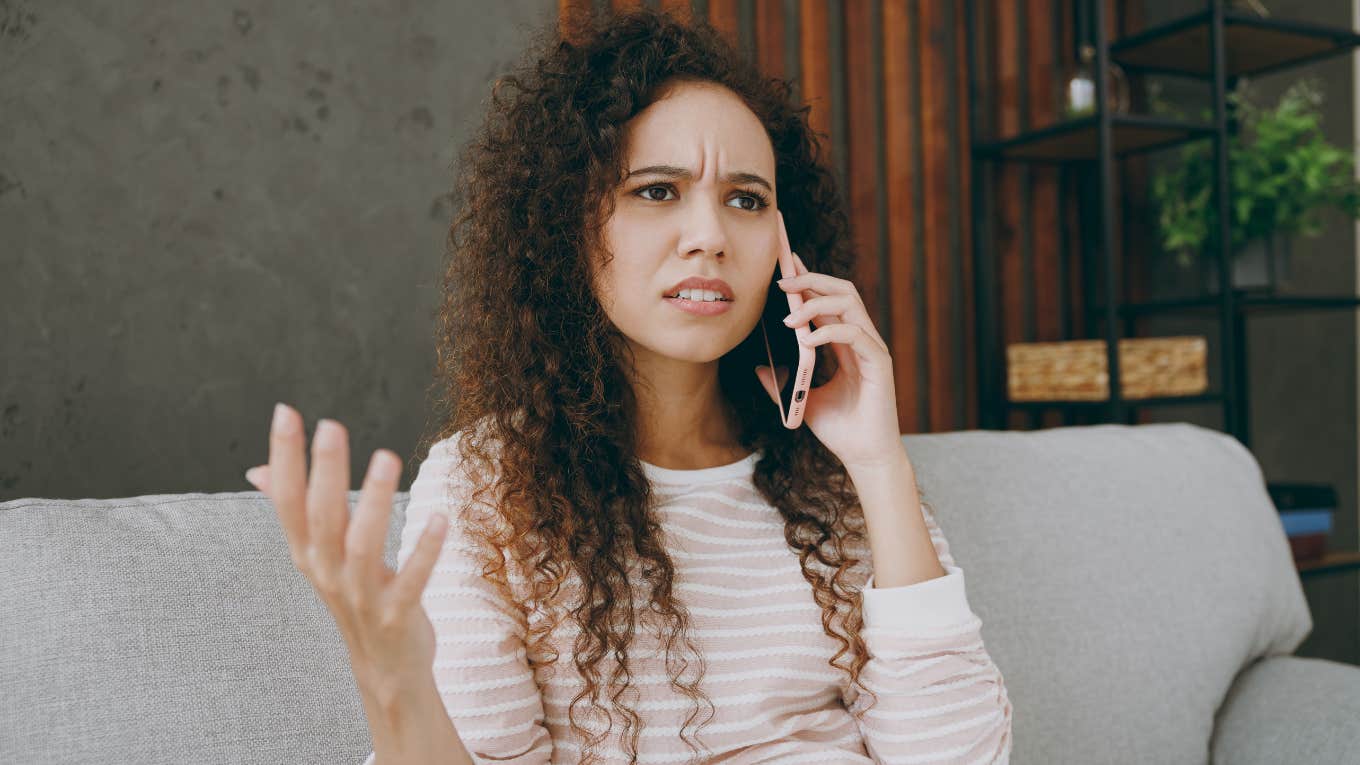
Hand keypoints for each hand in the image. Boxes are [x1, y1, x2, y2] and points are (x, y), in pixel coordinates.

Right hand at [244, 403, 448, 698]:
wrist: (384, 667)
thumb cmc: (354, 598)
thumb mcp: (318, 555)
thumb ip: (293, 511)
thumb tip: (256, 470)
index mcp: (307, 552)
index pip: (287, 499)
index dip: (284, 458)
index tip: (285, 412)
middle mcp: (327, 572)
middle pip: (321, 516)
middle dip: (325, 471)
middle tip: (330, 425)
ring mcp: (360, 595)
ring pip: (362, 546)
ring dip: (376, 501)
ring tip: (388, 458)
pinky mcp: (396, 615)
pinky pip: (411, 580)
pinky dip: (424, 550)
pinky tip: (441, 518)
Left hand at [756, 247, 904, 469]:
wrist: (863, 457)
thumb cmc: (839, 430)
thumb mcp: (801, 400)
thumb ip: (782, 383)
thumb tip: (758, 367)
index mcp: (845, 343)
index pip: (828, 299)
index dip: (809, 278)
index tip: (786, 263)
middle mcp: (861, 339)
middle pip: (841, 290)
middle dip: (811, 279)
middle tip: (781, 281)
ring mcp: (872, 349)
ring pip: (849, 304)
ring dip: (815, 303)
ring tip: (788, 316)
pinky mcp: (879, 363)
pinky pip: (854, 334)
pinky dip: (828, 332)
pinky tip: (807, 341)